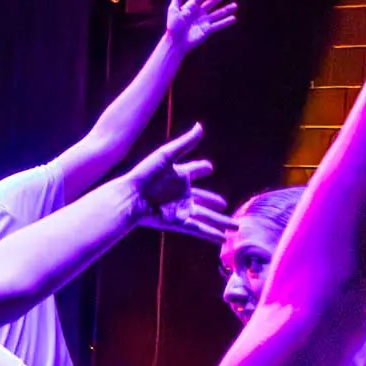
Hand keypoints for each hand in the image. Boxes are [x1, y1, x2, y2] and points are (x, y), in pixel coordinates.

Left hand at [122, 123, 229, 241]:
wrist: (130, 197)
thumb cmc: (145, 174)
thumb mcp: (167, 156)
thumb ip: (185, 143)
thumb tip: (200, 126)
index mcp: (179, 175)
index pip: (195, 170)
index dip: (202, 168)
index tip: (209, 168)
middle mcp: (181, 193)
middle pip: (203, 198)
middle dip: (214, 201)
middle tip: (225, 205)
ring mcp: (180, 209)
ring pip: (205, 216)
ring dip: (221, 222)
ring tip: (235, 227)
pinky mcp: (177, 222)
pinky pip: (198, 229)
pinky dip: (211, 234)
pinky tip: (223, 238)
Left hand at [163, 0, 237, 51]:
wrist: (175, 44)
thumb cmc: (172, 27)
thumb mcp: (174, 11)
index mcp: (191, 6)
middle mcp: (199, 12)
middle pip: (212, 1)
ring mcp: (204, 21)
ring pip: (218, 13)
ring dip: (226, 9)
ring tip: (235, 5)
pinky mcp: (207, 30)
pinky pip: (218, 25)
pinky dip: (226, 22)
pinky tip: (233, 18)